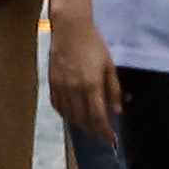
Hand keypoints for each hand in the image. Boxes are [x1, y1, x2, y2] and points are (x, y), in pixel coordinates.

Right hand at [47, 11, 119, 138]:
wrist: (70, 29)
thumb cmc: (94, 44)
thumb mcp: (109, 65)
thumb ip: (113, 90)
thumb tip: (117, 112)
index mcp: (91, 85)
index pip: (98, 116)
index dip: (104, 131)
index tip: (111, 139)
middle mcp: (74, 89)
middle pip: (83, 119)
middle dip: (94, 130)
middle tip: (102, 134)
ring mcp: (60, 87)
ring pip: (69, 115)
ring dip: (81, 125)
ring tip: (90, 127)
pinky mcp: (51, 83)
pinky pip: (58, 106)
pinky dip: (66, 115)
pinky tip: (73, 116)